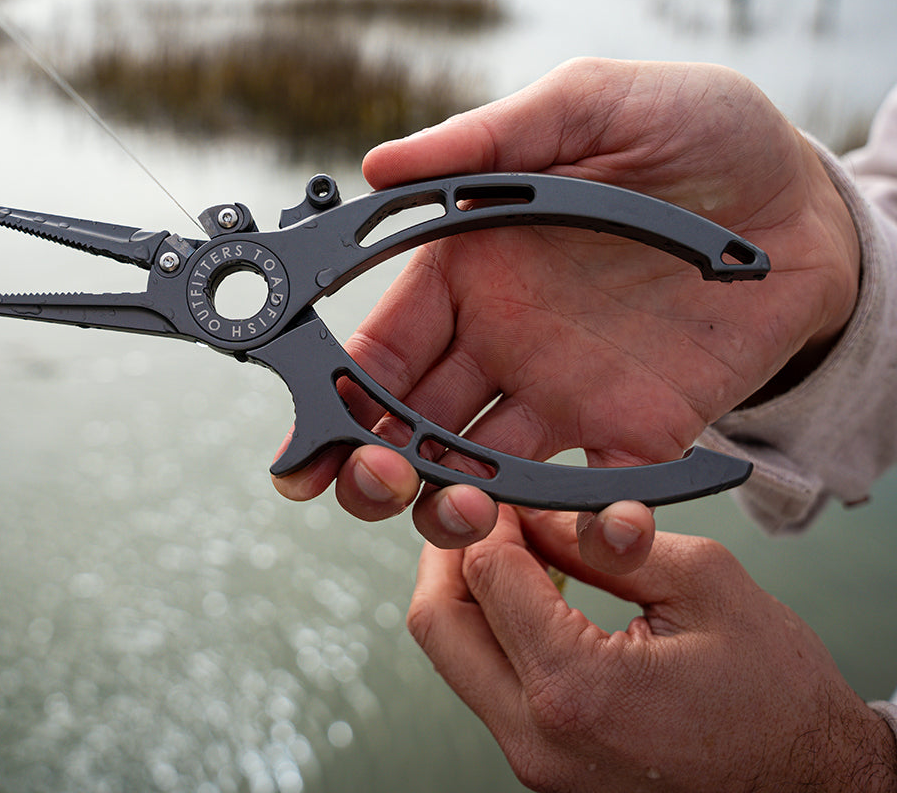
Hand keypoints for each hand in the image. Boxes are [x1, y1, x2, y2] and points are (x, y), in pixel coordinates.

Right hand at [273, 59, 858, 568]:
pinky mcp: (638, 430)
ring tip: (459, 509)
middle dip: (373, 464)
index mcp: (473, 267)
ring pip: (479, 470)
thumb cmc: (696, 132)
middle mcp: (505, 338)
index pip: (383, 343)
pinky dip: (582, 525)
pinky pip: (593, 493)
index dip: (336, 391)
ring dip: (450, 503)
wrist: (805, 199)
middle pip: (410, 421)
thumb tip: (376, 166)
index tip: (307, 438)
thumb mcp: (588, 106)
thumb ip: (487, 140)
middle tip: (369, 482)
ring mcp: (566, 389)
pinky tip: (585, 528)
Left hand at [407, 505, 896, 792]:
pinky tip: (531, 594)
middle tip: (486, 512)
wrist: (812, 782)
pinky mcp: (542, 764)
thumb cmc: (776, 691)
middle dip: (453, 552)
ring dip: (469, 590)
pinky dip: (493, 629)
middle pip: (440, 624)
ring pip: (455, 655)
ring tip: (512, 546)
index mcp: (576, 687)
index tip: (509, 489)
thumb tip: (539, 510)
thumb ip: (608, 539)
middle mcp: (537, 736)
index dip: (490, 516)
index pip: (488, 574)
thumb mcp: (703, 581)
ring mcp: (534, 761)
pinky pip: (487, 684)